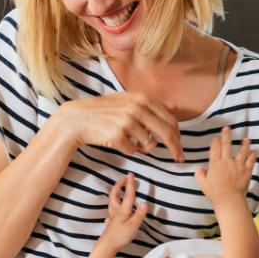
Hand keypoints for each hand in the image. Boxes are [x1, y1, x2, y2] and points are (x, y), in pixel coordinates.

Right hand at [54, 92, 183, 161]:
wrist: (78, 119)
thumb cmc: (105, 111)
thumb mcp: (129, 101)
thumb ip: (153, 105)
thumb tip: (175, 107)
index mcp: (142, 99)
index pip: (169, 119)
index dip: (178, 135)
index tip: (180, 146)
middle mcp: (136, 108)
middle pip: (166, 133)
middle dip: (175, 148)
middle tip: (179, 158)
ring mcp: (126, 122)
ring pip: (148, 144)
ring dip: (143, 147)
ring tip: (130, 140)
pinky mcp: (117, 136)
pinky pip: (132, 151)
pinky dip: (128, 149)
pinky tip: (118, 141)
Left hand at [99, 173, 147, 249]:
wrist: (107, 246)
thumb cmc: (120, 236)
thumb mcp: (133, 225)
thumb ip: (139, 214)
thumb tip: (144, 203)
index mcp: (123, 210)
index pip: (128, 194)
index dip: (130, 183)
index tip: (130, 174)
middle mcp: (116, 211)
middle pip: (115, 195)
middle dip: (119, 185)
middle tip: (124, 179)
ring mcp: (112, 217)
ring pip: (112, 202)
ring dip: (115, 194)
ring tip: (118, 190)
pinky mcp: (110, 224)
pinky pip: (110, 213)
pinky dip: (112, 209)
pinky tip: (112, 213)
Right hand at [194, 127, 256, 204]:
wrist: (229, 200)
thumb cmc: (215, 193)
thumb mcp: (203, 184)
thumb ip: (200, 175)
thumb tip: (200, 167)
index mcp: (215, 164)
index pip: (215, 148)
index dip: (216, 141)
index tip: (217, 138)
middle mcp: (226, 162)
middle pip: (226, 145)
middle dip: (226, 135)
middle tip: (227, 128)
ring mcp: (237, 165)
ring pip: (242, 151)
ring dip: (244, 144)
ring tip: (246, 139)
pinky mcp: (246, 171)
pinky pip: (251, 161)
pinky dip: (253, 155)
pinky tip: (254, 151)